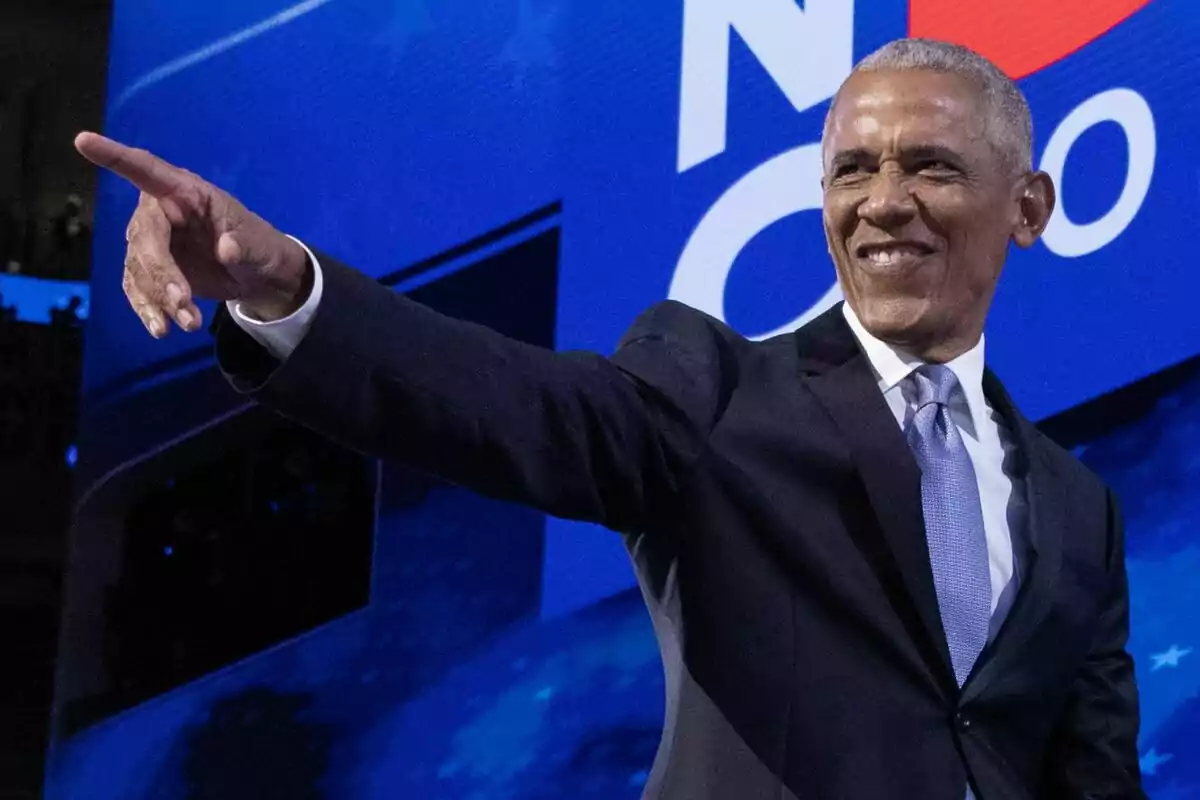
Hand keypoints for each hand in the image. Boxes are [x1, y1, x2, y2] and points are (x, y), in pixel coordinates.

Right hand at [74, 132, 310, 336]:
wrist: (259, 278)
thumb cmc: (260, 247)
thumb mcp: (260, 246)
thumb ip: (244, 246)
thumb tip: (229, 249)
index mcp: (187, 192)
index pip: (147, 169)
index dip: (115, 157)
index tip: (84, 141)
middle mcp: (162, 212)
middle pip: (143, 237)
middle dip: (159, 272)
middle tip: (182, 302)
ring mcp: (154, 242)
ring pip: (138, 269)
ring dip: (157, 299)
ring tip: (189, 324)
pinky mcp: (151, 271)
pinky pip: (137, 289)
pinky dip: (148, 310)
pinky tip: (162, 329)